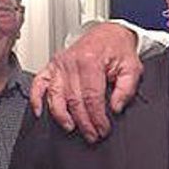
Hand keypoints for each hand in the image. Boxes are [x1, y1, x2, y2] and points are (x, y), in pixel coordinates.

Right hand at [30, 22, 142, 141]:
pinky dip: (36, 99)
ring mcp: (59, 64)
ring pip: (56, 96)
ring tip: (71, 128)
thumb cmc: (118, 49)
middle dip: (83, 122)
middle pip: (73, 100)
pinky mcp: (52, 66)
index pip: (91, 97)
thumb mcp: (132, 68)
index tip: (102, 129)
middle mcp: (71, 62)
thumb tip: (116, 108)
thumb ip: (126, 89)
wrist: (108, 34)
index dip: (97, 117)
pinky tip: (39, 112)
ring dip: (62, 116)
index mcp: (91, 61)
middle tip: (92, 135)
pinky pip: (39, 83)